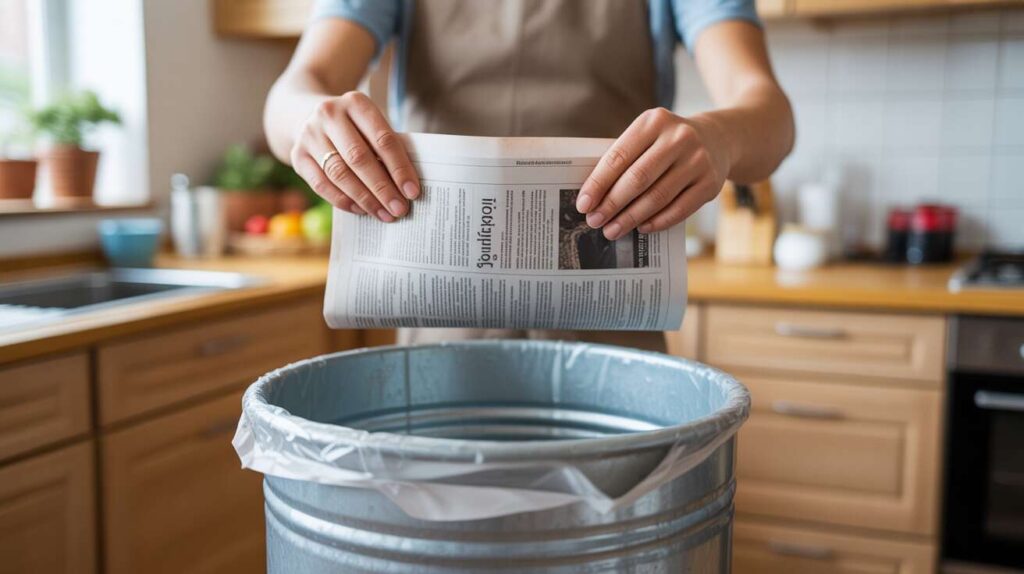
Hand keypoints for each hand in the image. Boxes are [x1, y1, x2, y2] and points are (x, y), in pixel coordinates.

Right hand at [290, 91, 418, 221]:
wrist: (307, 114)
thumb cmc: (354, 126)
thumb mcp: (370, 124)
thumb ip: (386, 148)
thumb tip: (406, 186)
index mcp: (356, 102)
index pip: (383, 139)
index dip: (399, 168)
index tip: (412, 191)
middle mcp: (329, 114)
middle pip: (359, 158)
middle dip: (382, 188)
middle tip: (399, 209)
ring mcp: (309, 134)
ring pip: (339, 173)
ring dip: (364, 198)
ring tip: (383, 214)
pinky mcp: (297, 155)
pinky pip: (322, 185)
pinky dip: (343, 200)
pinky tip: (361, 210)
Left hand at [575, 108, 731, 239]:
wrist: (717, 139)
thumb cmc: (667, 143)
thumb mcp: (647, 136)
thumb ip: (624, 159)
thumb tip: (593, 197)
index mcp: (654, 121)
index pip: (619, 156)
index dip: (598, 183)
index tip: (583, 204)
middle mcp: (679, 137)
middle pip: (637, 179)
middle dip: (612, 204)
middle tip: (595, 221)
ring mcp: (698, 160)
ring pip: (657, 197)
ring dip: (631, 218)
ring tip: (612, 230)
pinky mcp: (711, 183)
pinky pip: (679, 209)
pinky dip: (657, 222)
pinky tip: (641, 228)